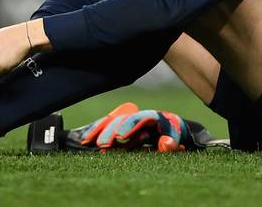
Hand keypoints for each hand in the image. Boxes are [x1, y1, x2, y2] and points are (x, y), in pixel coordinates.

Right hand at [71, 102, 186, 151]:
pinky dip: (95, 130)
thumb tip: (165, 145)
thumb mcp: (176, 135)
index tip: (121, 136)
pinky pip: (105, 125)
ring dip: (99, 130)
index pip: (139, 118)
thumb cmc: (173, 132)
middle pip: (121, 119)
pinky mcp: (119, 125)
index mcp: (151, 116)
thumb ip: (172, 140)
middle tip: (103, 144)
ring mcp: (126, 119)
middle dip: (111, 130)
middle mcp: (136, 115)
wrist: (169, 126)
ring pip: (110, 121)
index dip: (129, 125)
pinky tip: (85, 138)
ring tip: (88, 141)